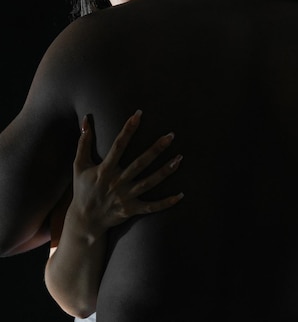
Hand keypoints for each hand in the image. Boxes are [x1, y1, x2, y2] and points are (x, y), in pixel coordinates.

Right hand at [67, 111, 182, 239]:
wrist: (84, 221)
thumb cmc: (83, 189)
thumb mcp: (79, 165)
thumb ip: (83, 142)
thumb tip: (85, 119)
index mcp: (105, 169)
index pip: (118, 145)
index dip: (128, 129)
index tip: (139, 114)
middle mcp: (117, 182)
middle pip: (140, 163)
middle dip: (156, 149)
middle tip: (171, 135)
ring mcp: (126, 197)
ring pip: (150, 183)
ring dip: (166, 171)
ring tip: (180, 158)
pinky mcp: (132, 209)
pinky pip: (152, 206)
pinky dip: (166, 203)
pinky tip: (181, 195)